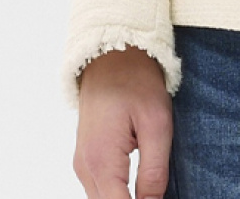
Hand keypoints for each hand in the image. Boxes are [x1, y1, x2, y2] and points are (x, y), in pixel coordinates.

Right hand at [72, 47, 172, 198]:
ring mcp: (83, 163)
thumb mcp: (157, 123)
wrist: (111, 55)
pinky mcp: (86, 158)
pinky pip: (99, 188)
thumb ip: (154, 170)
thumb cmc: (137, 82)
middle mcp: (86, 168)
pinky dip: (116, 194)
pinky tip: (136, 188)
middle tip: (156, 193)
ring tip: (149, 191)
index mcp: (102, 162)